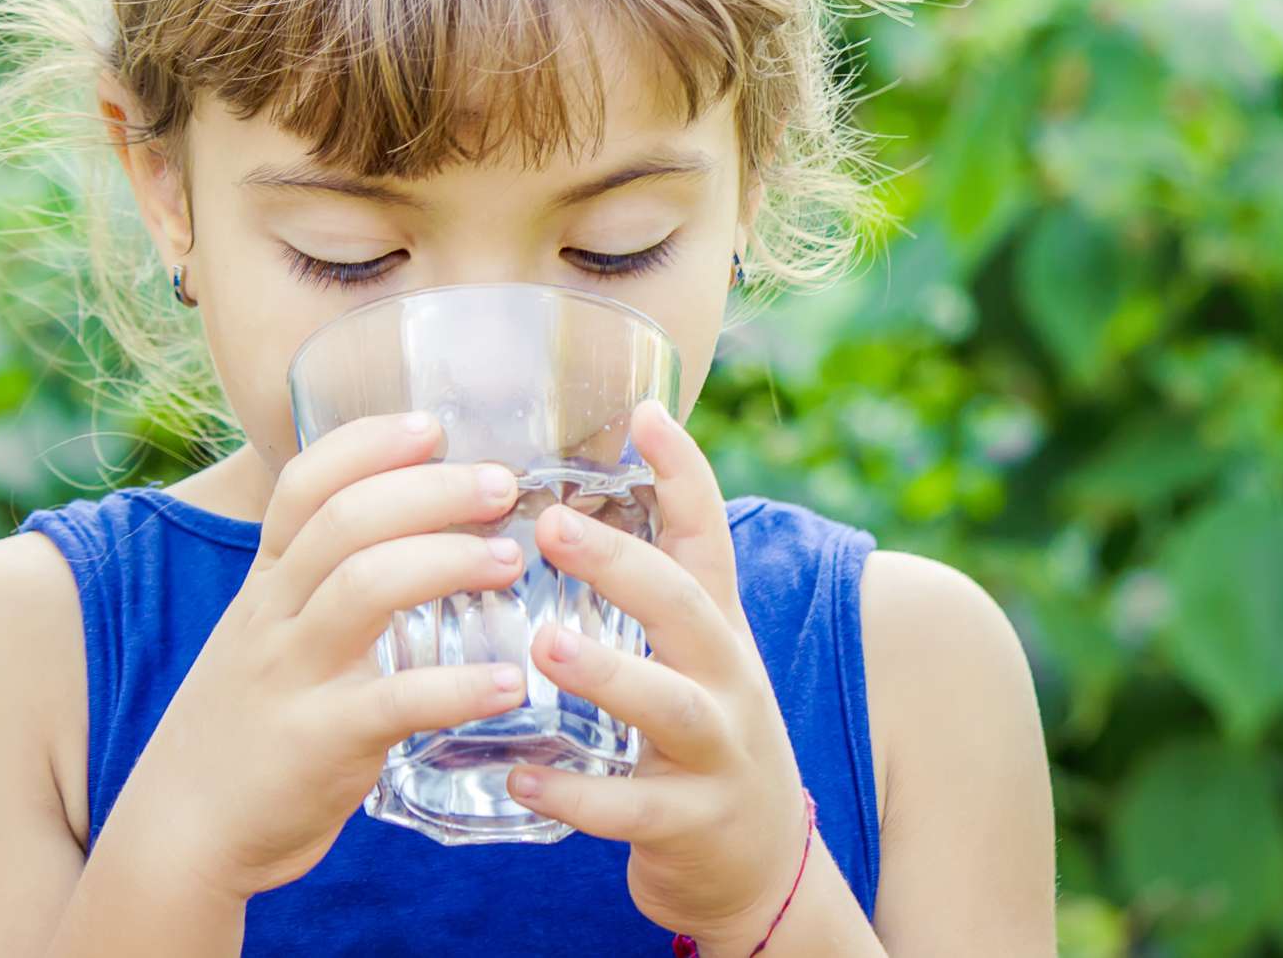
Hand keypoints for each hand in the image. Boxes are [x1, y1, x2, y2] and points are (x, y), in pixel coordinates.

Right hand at [109, 412, 527, 900]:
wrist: (179, 837)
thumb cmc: (245, 730)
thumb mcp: (265, 639)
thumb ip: (320, 588)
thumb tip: (412, 533)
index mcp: (265, 586)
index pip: (302, 486)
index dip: (366, 445)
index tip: (430, 423)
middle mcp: (271, 618)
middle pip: (346, 522)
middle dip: (430, 490)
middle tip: (502, 485)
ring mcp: (289, 678)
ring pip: (364, 588)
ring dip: (448, 562)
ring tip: (511, 561)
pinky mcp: (315, 744)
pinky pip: (393, 701)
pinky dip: (457, 687)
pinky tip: (509, 683)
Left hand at [504, 399, 814, 949]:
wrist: (760, 869)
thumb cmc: (700, 740)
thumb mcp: (693, 657)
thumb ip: (647, 590)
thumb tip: (562, 501)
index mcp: (717, 629)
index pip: (710, 536)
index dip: (684, 472)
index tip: (645, 412)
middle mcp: (728, 678)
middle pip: (689, 606)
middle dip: (624, 564)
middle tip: (551, 525)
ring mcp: (721, 753)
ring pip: (673, 706)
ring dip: (609, 674)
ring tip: (545, 644)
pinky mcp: (697, 825)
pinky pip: (635, 811)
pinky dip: (578, 795)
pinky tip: (521, 777)